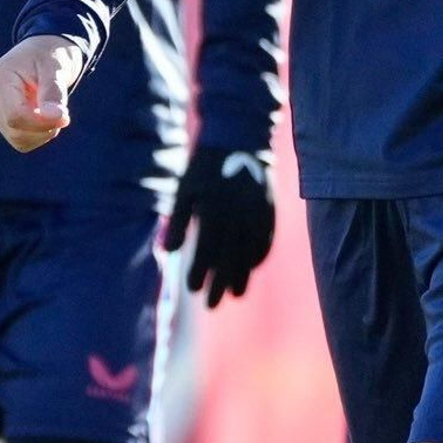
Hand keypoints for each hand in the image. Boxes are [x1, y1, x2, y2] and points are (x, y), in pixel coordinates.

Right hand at [0, 36, 83, 151]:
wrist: (44, 49)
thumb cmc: (51, 54)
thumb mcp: (56, 67)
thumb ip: (54, 92)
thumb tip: (55, 117)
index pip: (15, 116)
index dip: (42, 123)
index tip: (65, 116)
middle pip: (15, 130)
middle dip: (44, 128)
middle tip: (63, 113)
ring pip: (16, 138)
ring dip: (41, 132)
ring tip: (53, 111)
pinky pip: (18, 139)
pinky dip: (36, 134)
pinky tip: (44, 118)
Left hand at [165, 145, 274, 307]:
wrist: (240, 138)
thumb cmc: (205, 167)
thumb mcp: (185, 189)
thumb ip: (179, 221)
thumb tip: (172, 251)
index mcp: (214, 212)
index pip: (207, 251)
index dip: (200, 272)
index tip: (192, 289)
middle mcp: (238, 216)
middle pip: (230, 258)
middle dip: (221, 283)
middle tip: (213, 304)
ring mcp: (257, 213)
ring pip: (250, 252)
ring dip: (243, 275)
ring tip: (236, 295)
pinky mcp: (269, 208)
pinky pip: (267, 238)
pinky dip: (260, 255)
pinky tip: (253, 266)